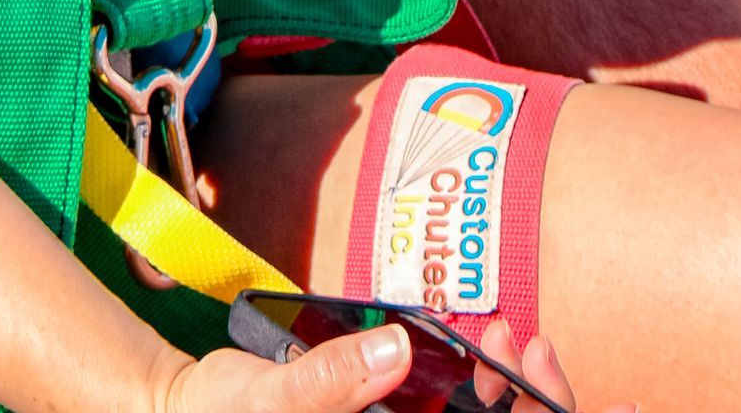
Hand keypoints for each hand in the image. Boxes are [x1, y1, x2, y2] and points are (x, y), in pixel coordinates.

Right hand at [162, 319, 632, 412]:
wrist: (189, 409)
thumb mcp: (271, 402)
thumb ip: (331, 382)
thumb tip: (393, 350)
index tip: (551, 377)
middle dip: (522, 401)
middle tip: (519, 341)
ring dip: (498, 391)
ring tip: (496, 334)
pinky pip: (444, 412)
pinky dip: (468, 384)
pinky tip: (469, 346)